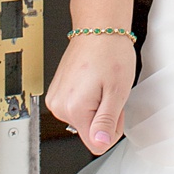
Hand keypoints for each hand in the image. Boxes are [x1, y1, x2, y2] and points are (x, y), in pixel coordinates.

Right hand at [45, 33, 137, 154]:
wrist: (98, 29)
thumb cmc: (110, 54)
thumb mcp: (117, 92)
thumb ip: (107, 122)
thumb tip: (100, 144)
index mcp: (74, 109)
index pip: (97, 145)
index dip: (112, 128)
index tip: (115, 106)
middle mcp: (60, 107)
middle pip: (89, 133)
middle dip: (104, 116)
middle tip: (109, 91)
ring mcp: (56, 100)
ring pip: (83, 121)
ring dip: (96, 107)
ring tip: (100, 84)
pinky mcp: (57, 93)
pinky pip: (76, 109)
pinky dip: (87, 99)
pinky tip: (91, 82)